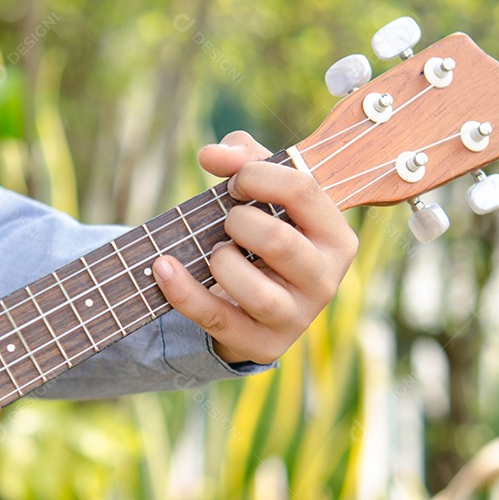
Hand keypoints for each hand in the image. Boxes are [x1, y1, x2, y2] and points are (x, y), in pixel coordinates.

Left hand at [152, 131, 358, 364]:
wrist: (255, 305)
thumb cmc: (262, 236)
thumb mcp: (261, 193)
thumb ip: (242, 158)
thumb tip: (212, 155)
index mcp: (335, 236)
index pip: (303, 190)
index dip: (256, 175)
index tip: (234, 182)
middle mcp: (325, 280)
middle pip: (277, 240)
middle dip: (237, 222)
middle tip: (226, 223)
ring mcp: (297, 317)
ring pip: (254, 288)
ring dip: (220, 260)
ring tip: (215, 253)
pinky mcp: (263, 344)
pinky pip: (217, 317)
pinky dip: (183, 292)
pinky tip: (163, 268)